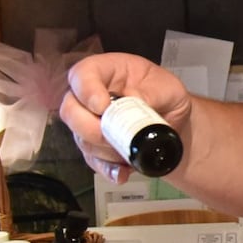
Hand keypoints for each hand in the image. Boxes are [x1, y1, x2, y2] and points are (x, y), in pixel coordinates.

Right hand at [61, 53, 192, 182]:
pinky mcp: (95, 147)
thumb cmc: (166, 96)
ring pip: (81, 139)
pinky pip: (93, 161)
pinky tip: (124, 171)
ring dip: (105, 150)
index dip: (87, 91)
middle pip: (70, 110)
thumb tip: (134, 99)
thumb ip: (153, 92)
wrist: (173, 122)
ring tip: (132, 150)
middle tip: (115, 135)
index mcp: (106, 72)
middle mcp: (90, 96)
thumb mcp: (169, 89)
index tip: (103, 106)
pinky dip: (109, 169)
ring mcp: (89, 122)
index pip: (82, 74)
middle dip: (91, 128)